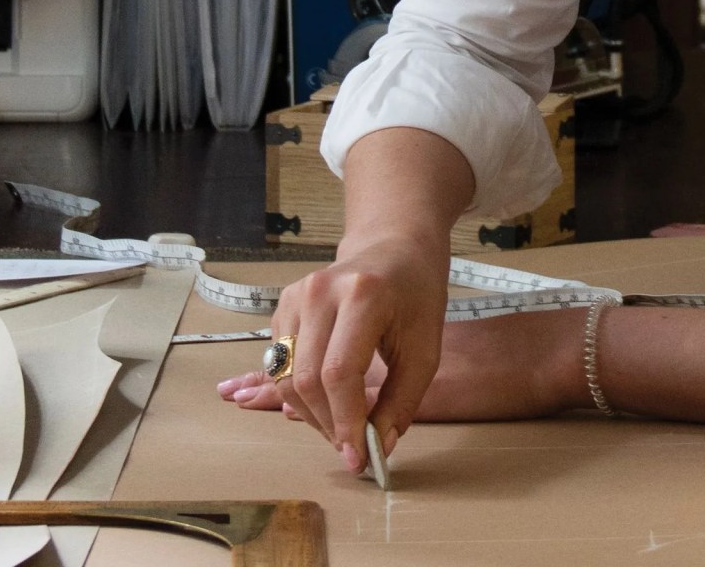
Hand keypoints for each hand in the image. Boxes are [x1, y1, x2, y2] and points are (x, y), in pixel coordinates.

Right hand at [217, 233, 448, 474]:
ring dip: (311, 413)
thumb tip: (378, 449)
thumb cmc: (416, 296)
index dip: (345, 422)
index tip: (358, 458)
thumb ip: (401, 401)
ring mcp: (295, 296)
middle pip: (305, 379)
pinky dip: (299, 392)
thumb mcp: (424, 349)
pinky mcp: (283, 305)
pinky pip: (279, 362)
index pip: (338, 374)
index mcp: (362, 296)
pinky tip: (326, 401)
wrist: (394, 247)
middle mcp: (320, 292)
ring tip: (341, 427)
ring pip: (285, 376)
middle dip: (326, 424)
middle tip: (350, 449)